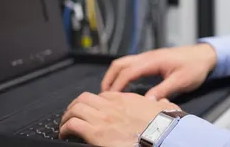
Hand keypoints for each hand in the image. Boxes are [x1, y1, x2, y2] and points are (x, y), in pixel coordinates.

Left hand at [59, 91, 180, 145]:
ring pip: (75, 108)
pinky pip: (72, 124)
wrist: (161, 134)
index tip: (93, 109)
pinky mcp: (95, 132)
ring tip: (64, 124)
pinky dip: (65, 128)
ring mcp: (102, 118)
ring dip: (67, 116)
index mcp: (126, 99)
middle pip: (84, 98)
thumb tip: (164, 101)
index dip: (95, 101)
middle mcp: (111, 106)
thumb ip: (162, 102)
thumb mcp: (165, 107)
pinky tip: (64, 133)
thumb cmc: (163, 124)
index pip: (104, 94)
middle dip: (75, 105)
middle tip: (72, 113)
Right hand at [101, 44, 217, 99]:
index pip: (127, 72)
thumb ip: (162, 91)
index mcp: (153, 61)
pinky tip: (124, 85)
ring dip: (114, 75)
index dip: (116, 85)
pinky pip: (131, 64)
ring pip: (124, 62)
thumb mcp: (180, 82)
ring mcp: (149, 57)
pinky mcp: (152, 59)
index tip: (110, 98)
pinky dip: (122, 74)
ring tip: (111, 91)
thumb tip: (146, 102)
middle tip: (104, 95)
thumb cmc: (195, 66)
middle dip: (109, 78)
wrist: (205, 55)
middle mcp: (148, 56)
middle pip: (120, 64)